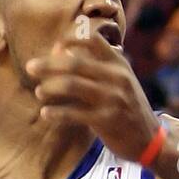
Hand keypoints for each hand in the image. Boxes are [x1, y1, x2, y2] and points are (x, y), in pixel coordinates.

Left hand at [27, 28, 157, 163]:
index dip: (69, 41)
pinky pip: (73, 113)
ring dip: (49, 88)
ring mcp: (111, 98)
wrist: (149, 138)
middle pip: (75, 63)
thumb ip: (98, 64)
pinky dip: (56, 112)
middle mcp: (116, 77)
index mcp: (118, 63)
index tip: (54, 48)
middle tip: (30, 67)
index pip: (92, 41)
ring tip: (38, 92)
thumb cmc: (127, 106)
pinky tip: (45, 113)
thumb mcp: (120, 79)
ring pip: (71, 85)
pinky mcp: (105, 120)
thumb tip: (63, 48)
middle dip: (49, 64)